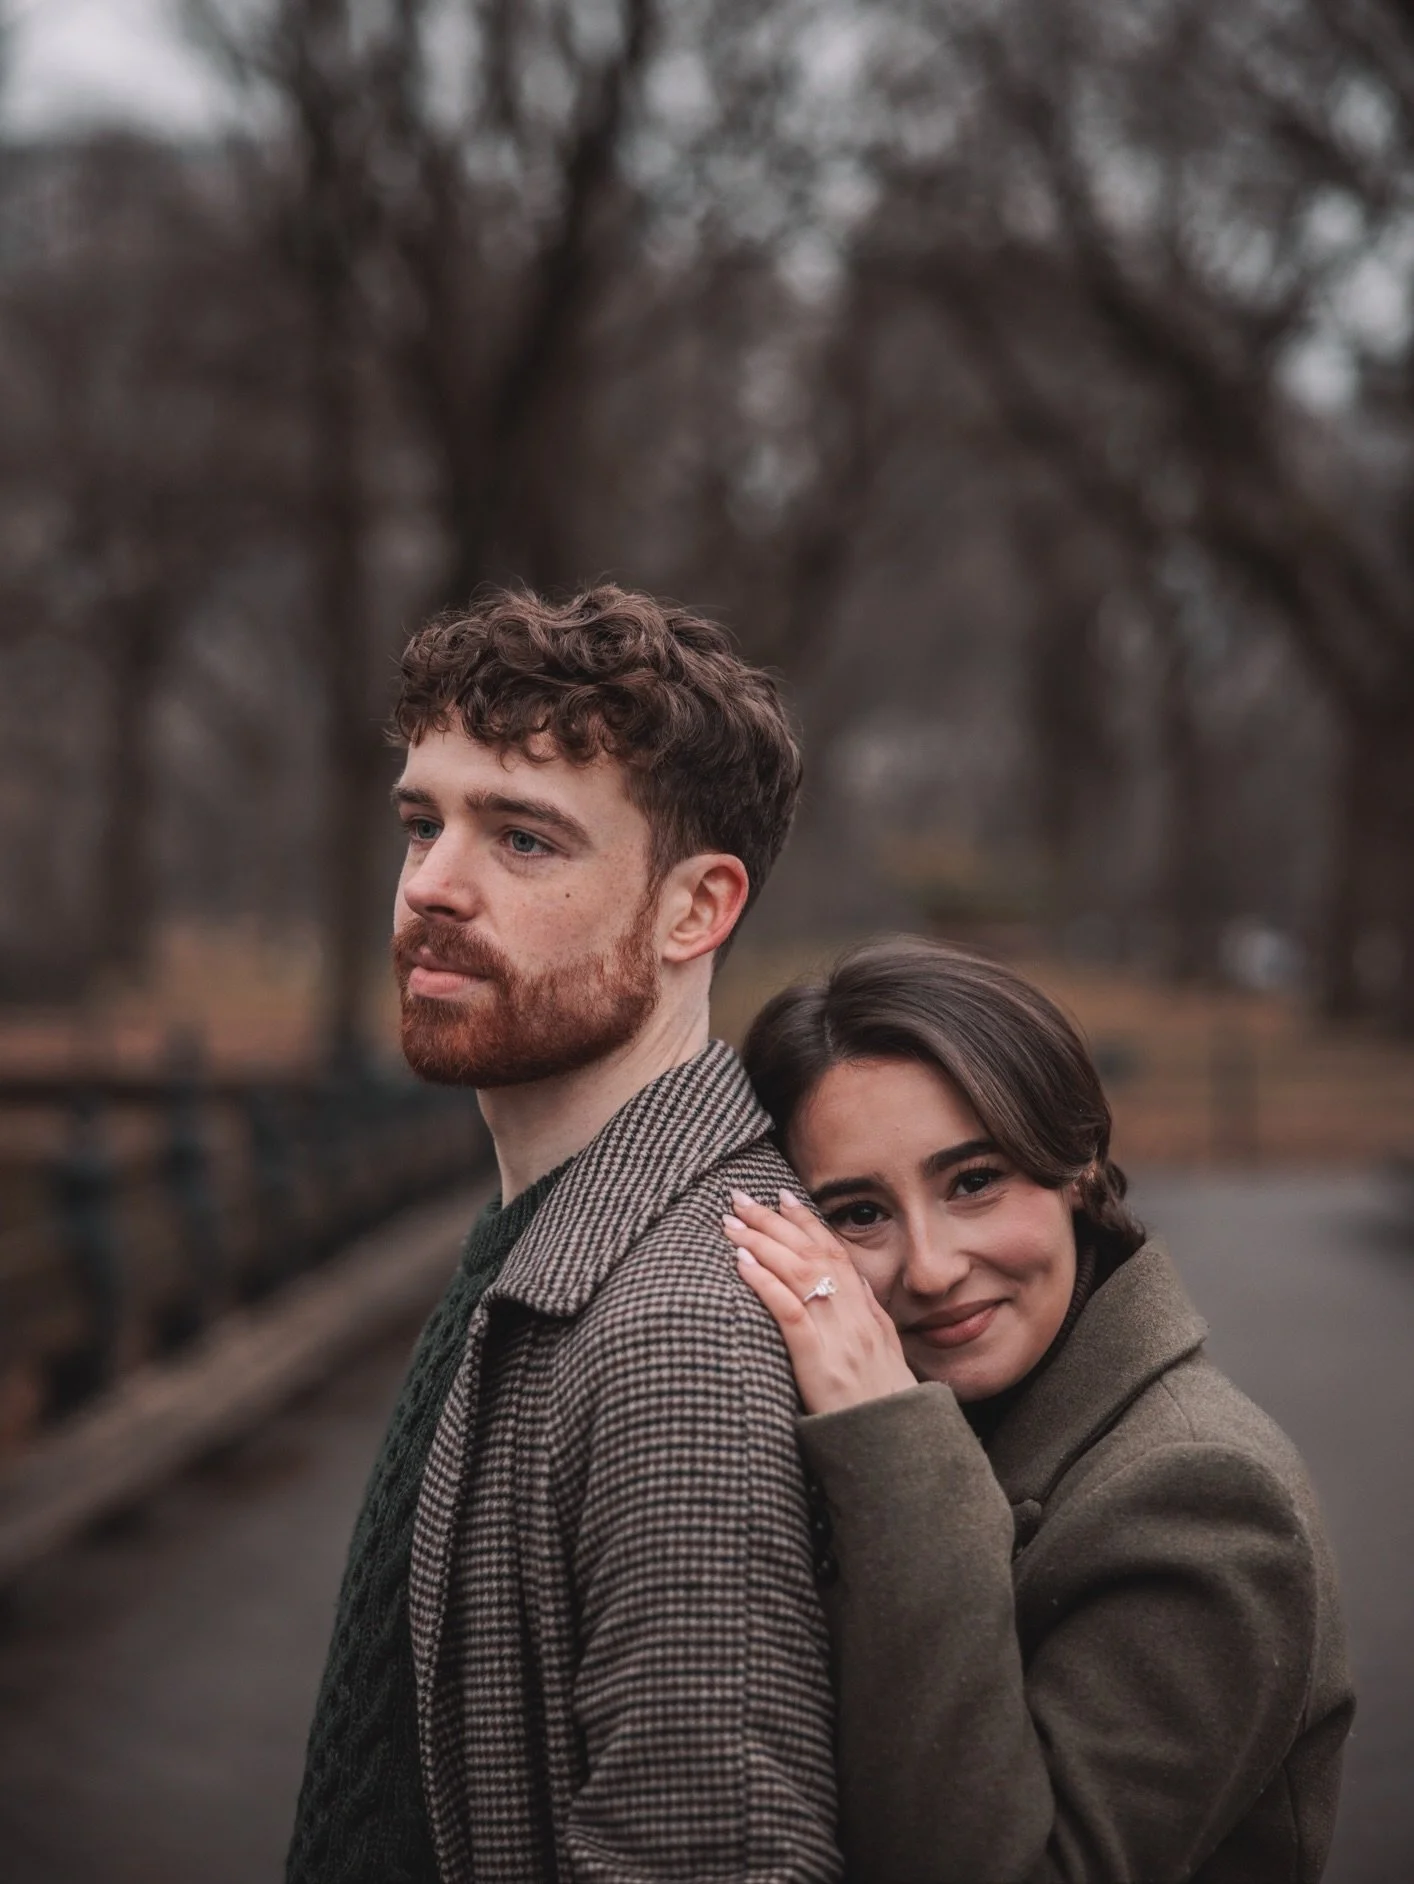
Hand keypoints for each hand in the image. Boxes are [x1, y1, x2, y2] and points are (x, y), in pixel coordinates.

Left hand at [723, 1188, 915, 1415]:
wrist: (897, 1448)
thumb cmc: (886, 1404)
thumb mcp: (888, 1352)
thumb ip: (871, 1314)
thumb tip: (857, 1282)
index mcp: (867, 1313)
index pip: (835, 1253)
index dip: (808, 1222)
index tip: (782, 1197)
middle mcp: (854, 1317)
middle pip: (811, 1254)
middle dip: (773, 1222)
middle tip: (740, 1198)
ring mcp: (838, 1337)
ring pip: (798, 1274)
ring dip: (761, 1242)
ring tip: (731, 1224)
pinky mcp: (818, 1363)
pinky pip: (790, 1313)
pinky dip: (766, 1282)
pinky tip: (743, 1263)